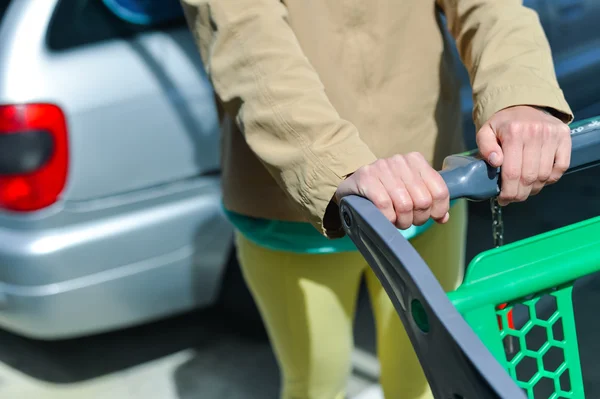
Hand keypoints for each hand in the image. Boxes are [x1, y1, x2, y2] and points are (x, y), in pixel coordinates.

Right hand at [335, 153, 449, 229]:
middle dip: (417, 218)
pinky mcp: (365, 177)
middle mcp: (400, 160)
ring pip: (405, 205)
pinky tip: (384, 218)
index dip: (437, 210)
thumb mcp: (408, 191)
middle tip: (407, 221)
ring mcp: (381, 167)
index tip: (430, 217)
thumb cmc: (384, 190)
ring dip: (401, 221)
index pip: (439, 190)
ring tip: (395, 221)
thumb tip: (443, 218)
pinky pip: (385, 205)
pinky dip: (387, 218)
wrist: (352, 185)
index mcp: (415, 160)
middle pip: (423, 200)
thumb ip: (428, 201)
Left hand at [476, 105, 570, 205]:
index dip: (508, 191)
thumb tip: (495, 162)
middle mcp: (535, 132)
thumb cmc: (503, 124)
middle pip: (529, 177)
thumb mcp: (486, 131)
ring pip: (545, 175)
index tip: (503, 199)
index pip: (512, 172)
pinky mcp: (564, 137)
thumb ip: (485, 147)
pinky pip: (561, 167)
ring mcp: (552, 135)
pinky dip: (551, 179)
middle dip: (520, 193)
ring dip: (534, 189)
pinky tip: (539, 180)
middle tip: (513, 198)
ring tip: (524, 190)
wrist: (524, 104)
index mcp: (513, 132)